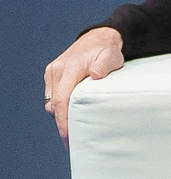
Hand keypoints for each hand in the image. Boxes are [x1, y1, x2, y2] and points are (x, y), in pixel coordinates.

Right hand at [44, 27, 124, 143]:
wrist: (99, 38)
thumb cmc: (107, 50)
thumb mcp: (111, 55)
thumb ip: (104, 64)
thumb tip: (96, 74)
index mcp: (70, 68)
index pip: (62, 100)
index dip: (63, 120)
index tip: (68, 136)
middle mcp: (57, 70)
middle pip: (54, 104)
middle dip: (61, 123)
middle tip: (71, 141)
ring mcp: (53, 72)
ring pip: (52, 101)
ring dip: (60, 115)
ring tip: (74, 130)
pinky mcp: (53, 75)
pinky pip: (53, 95)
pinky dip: (60, 106)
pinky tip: (71, 115)